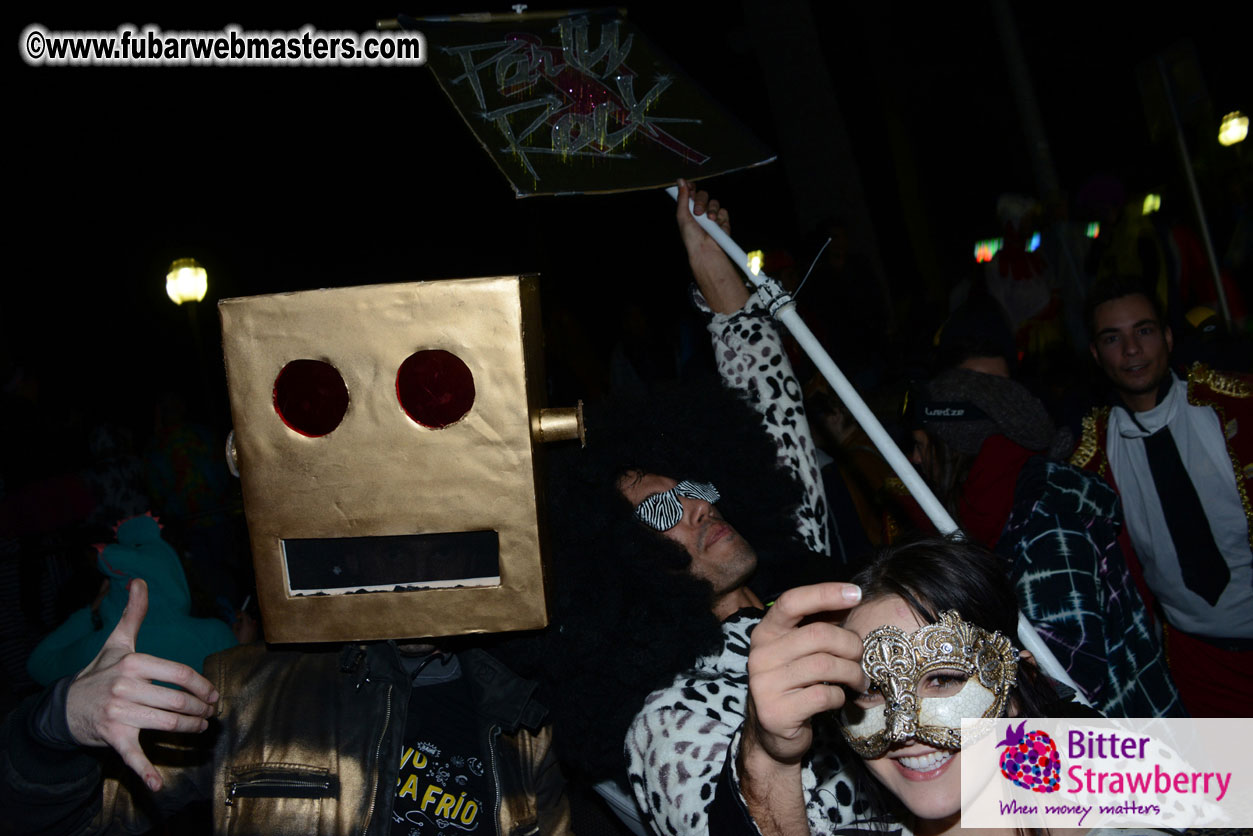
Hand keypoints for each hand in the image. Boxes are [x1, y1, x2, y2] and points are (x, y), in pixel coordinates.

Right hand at [66, 579, 219, 791]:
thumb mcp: (116, 642)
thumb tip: (139, 581)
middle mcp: (127, 687)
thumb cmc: (99, 672)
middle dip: (201, 710)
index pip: (180, 674)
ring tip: (202, 728)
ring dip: (191, 729)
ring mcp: (120, 712)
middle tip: (211, 714)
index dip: (202, 686)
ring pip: (167, 724)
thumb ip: (133, 613)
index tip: (213, 694)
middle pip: (178, 701)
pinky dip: (145, 771)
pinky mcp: (112, 736)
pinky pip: (132, 755)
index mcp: (134, 662)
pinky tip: (157, 784)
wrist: (64, 706)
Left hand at [675, 178, 749, 313]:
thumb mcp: (682, 215)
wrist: (705, 250)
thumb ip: (682, 198)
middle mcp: (700, 211)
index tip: (690, 188)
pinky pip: (724, 212)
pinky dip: (721, 218)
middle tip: (698, 212)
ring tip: (710, 220)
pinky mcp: (723, 221)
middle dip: (701, 201)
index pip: (691, 192)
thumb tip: (680, 181)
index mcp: (689, 209)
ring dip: (712, 210)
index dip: (691, 188)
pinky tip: (717, 226)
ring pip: (715, 203)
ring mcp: (712, 216)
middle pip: (703, 195)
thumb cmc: (691, 237)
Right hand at [744, 583, 865, 766]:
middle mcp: (760, 654)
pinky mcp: (777, 712)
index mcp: (765, 633)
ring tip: (859, 681)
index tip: (855, 593)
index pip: (792, 602)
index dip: (825, 593)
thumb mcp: (799, 652)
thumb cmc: (794, 685)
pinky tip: (839, 699)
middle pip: (818, 634)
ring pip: (825, 665)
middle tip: (861, 658)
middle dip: (851, 645)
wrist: (772, 735)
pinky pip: (824, 695)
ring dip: (852, 673)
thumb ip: (818, 627)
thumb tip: (850, 598)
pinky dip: (840, 696)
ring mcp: (765, 684)